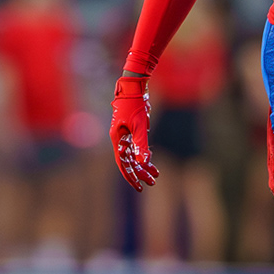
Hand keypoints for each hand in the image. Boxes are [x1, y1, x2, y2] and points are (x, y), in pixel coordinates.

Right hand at [109, 75, 158, 190]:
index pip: (123, 163)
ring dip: (144, 164)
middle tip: (152, 182)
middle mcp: (119, 139)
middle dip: (141, 172)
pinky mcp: (130, 129)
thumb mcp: (140, 125)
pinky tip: (151, 158)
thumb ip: (141, 144)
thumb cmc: (135, 104)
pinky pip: (137, 146)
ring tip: (156, 174)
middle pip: (129, 161)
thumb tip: (144, 162)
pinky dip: (144, 152)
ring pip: (134, 154)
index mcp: (117, 139)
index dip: (131, 176)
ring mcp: (124, 134)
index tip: (139, 186)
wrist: (134, 86)